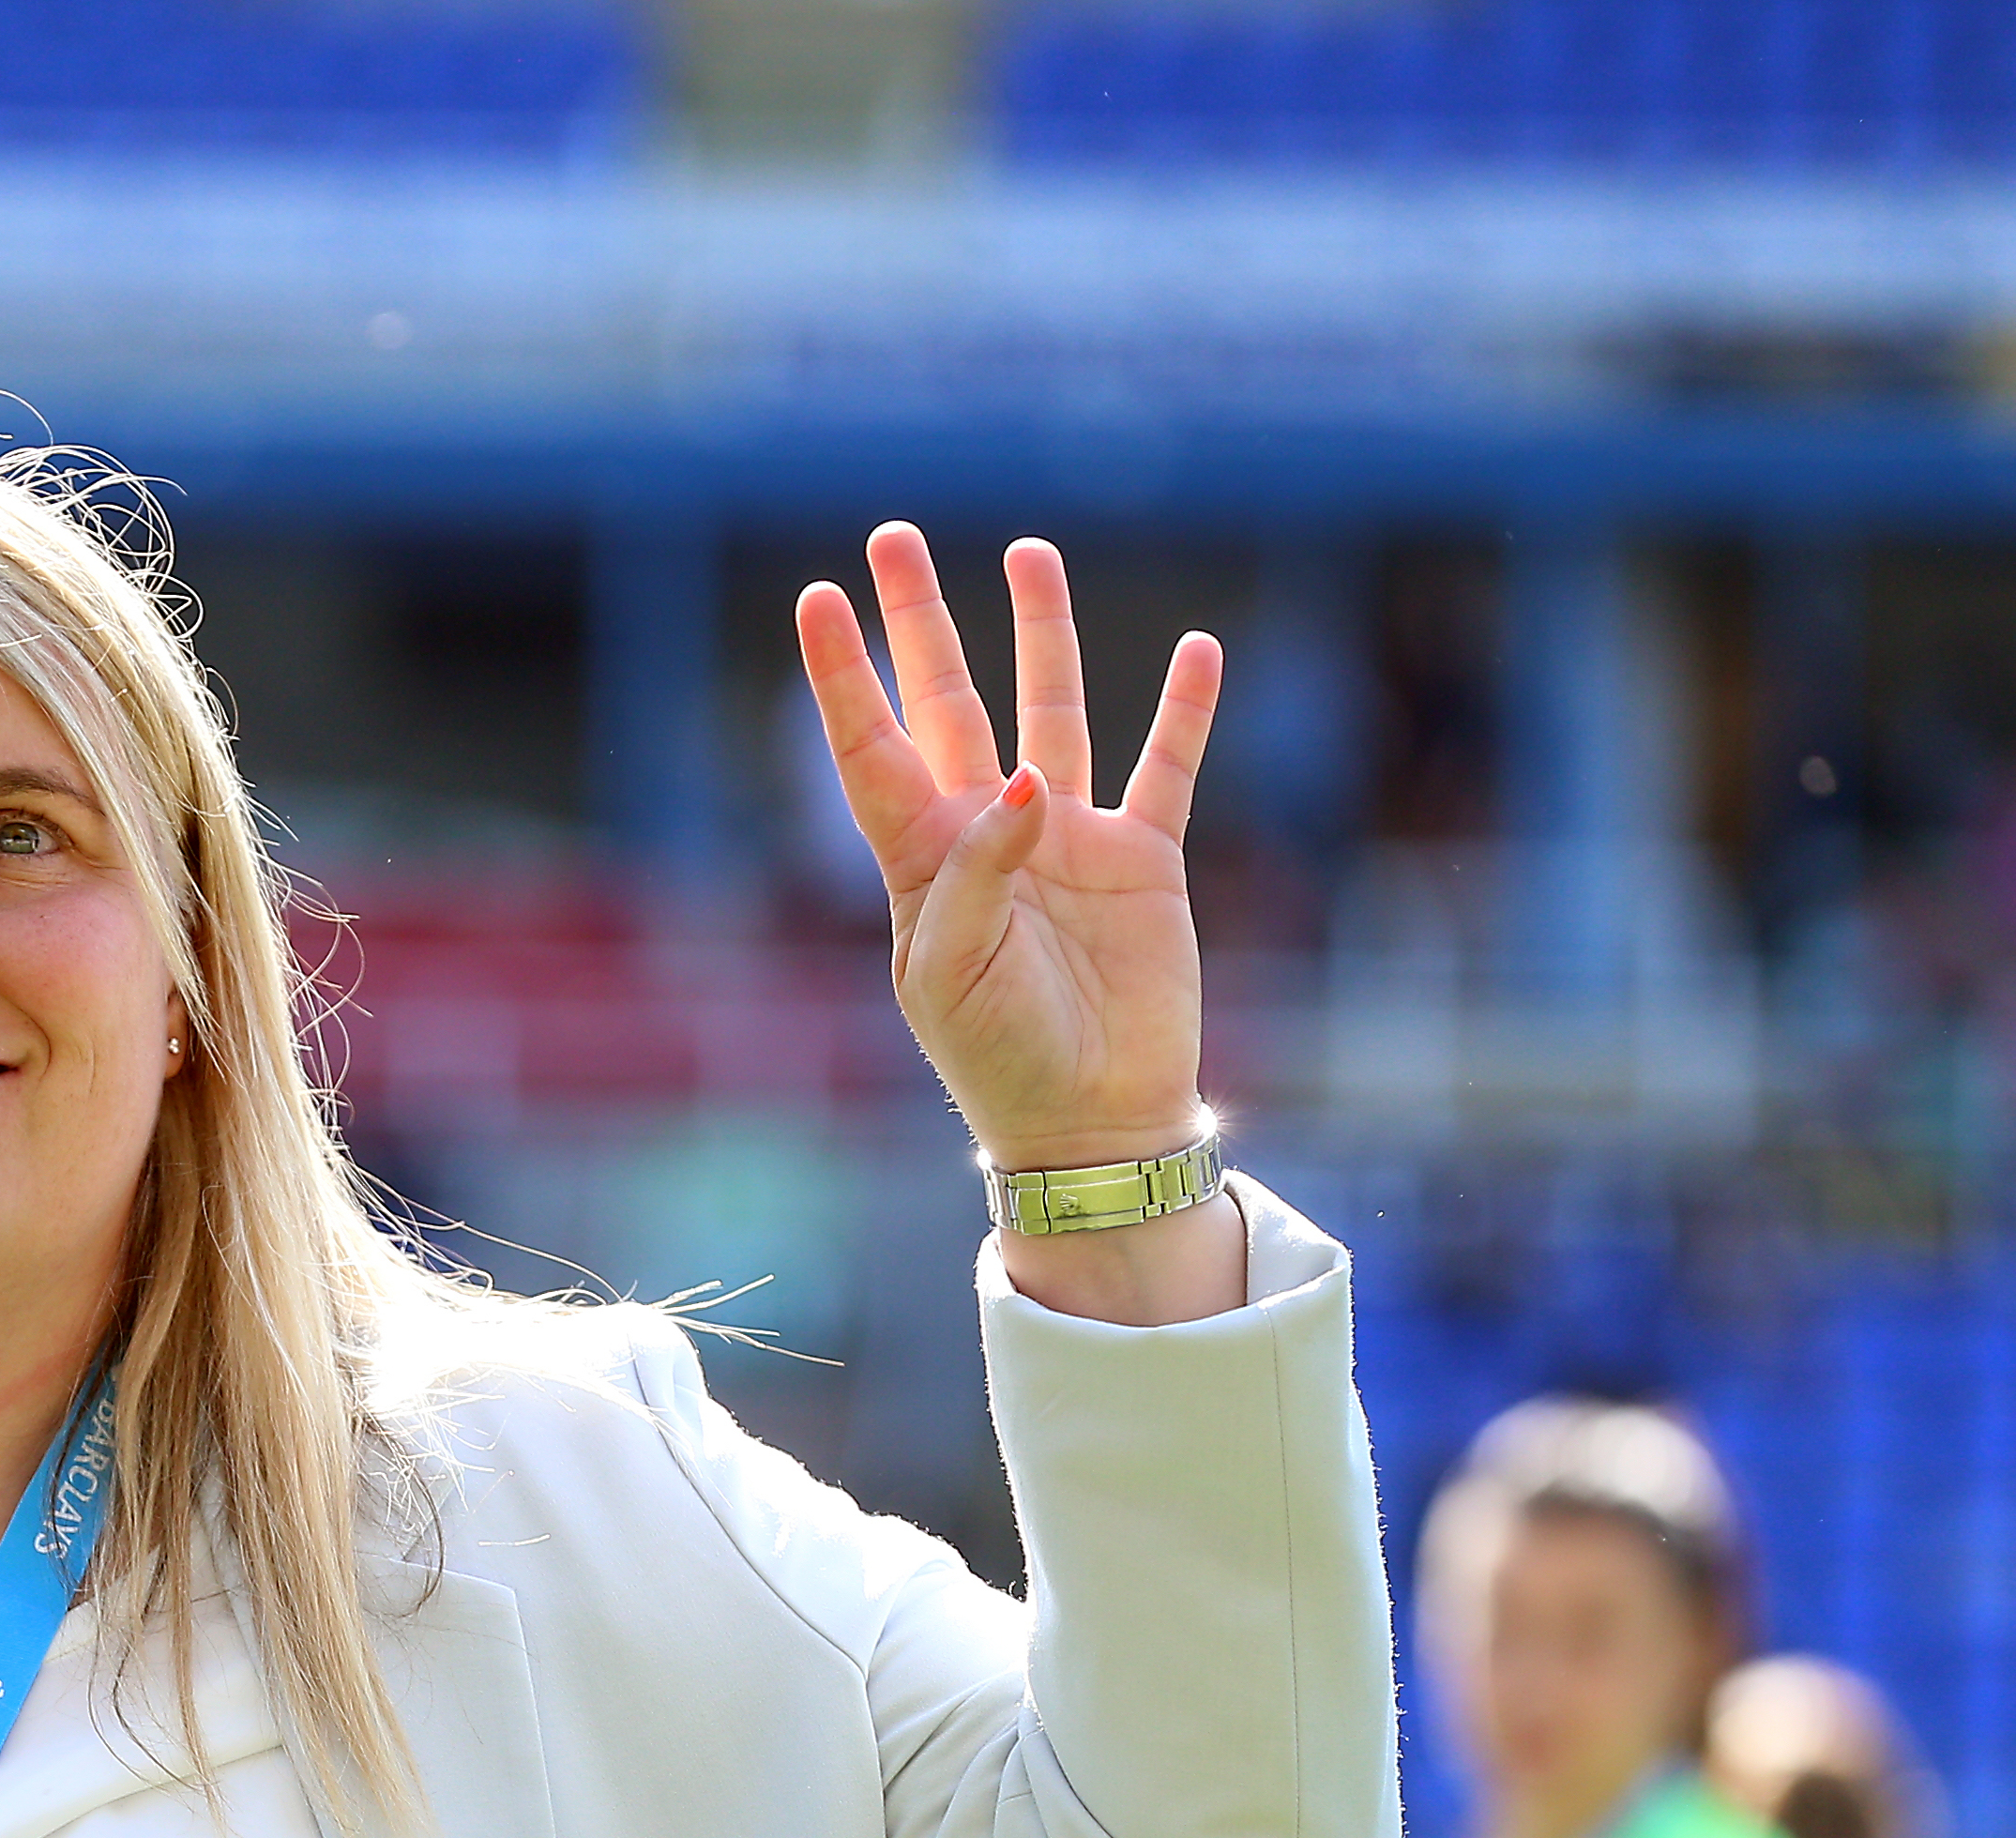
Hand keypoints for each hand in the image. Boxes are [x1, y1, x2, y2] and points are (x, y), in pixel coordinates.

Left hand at [799, 530, 1242, 1326]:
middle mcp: (990, 832)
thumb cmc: (1001, 1056)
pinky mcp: (1143, 859)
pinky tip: (1197, 648)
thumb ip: (981, 874)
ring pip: (1051, 709)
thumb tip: (1028, 783)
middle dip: (919, 621)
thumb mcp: (958, 975)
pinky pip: (1166, 767)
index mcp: (923, 860)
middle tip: (892, 537)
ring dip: (1041, 634)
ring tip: (1027, 553)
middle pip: (948, 702)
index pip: (872, 749)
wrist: (1092, 1122)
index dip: (843, 677)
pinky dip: (1183, 710)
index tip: (817, 600)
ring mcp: (1068, 838)